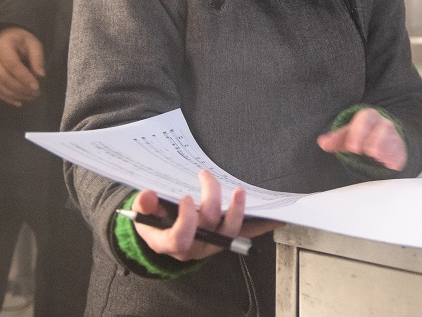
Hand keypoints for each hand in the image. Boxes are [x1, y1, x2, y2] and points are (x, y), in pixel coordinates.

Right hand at [0, 27, 44, 105]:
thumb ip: (37, 57)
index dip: (24, 77)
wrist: (6, 37)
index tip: (36, 87)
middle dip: (21, 88)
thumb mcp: (33, 43)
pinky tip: (18, 102)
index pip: (12, 65)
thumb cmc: (22, 40)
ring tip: (30, 97)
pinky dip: (6, 98)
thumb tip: (41, 75)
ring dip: (15, 95)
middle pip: (4, 77)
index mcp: (2, 46)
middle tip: (36, 94)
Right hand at [129, 170, 275, 261]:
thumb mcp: (143, 217)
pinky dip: (262, 226)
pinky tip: (278, 218)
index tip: (186, 197)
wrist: (166, 238)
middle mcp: (196, 246)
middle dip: (210, 199)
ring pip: (230, 231)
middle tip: (206, 176)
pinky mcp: (226, 237)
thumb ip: (144, 207)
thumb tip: (146, 196)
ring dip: (237, 211)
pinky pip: (246, 233)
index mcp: (171, 243)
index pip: (181, 237)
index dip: (186, 219)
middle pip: (209, 226)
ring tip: (239, 191)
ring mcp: (213, 243)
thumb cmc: (155, 224)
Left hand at [317, 108, 407, 170]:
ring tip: (375, 156)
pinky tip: (387, 163)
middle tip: (365, 151)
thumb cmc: (363, 136)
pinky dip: (393, 159)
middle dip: (374, 140)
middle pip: (383, 128)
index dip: (359, 132)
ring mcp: (394, 137)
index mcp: (369, 117)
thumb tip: (322, 142)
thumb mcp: (348, 135)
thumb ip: (336, 139)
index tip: (352, 148)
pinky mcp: (400, 152)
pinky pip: (400, 154)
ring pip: (393, 140)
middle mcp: (384, 124)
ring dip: (384, 148)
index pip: (365, 118)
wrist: (385, 140)